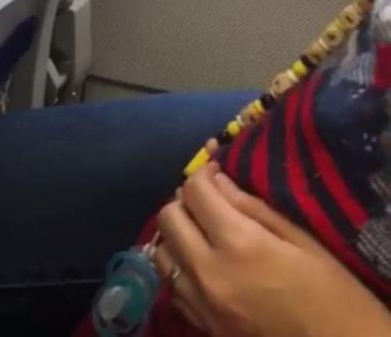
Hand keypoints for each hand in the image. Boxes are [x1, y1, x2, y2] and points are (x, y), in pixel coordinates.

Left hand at [155, 165, 390, 336]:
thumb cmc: (331, 292)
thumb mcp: (303, 240)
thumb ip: (254, 207)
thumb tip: (220, 181)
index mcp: (238, 243)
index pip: (195, 192)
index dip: (204, 173)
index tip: (218, 170)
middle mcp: (209, 272)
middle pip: (168, 218)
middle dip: (185, 200)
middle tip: (209, 198)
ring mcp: (201, 303)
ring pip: (161, 252)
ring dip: (177, 234)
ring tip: (202, 230)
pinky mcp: (202, 325)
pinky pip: (173, 285)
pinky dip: (180, 266)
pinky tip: (204, 263)